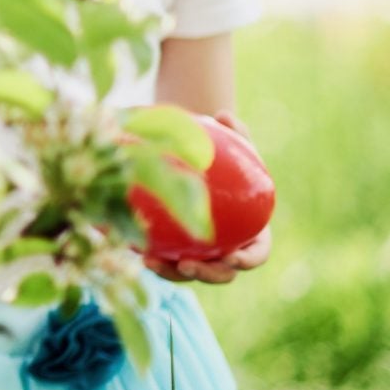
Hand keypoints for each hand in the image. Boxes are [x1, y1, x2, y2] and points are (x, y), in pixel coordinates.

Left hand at [147, 111, 272, 282]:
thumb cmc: (224, 158)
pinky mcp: (175, 250)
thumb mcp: (233, 145)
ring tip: (152, 261)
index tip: (233, 259)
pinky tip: (133, 247)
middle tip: (187, 265)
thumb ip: (235, 133)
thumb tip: (224, 114)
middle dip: (208, 274)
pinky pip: (165, 260)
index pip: (256, 254)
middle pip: (223, 273)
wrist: (201, 167)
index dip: (248, 260)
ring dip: (173, 273)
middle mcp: (228, 248)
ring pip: (189, 272)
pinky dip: (153, 257)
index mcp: (251, 231)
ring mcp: (202, 253)